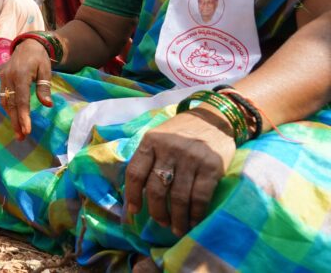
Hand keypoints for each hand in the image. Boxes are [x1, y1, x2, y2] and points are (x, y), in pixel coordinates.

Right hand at [0, 39, 52, 138]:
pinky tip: (14, 118)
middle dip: (16, 121)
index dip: (23, 116)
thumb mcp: (46, 70)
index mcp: (20, 75)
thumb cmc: (39, 58)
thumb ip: (44, 87)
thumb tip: (47, 105)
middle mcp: (9, 78)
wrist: (27, 45)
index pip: (21, 100)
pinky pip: (3, 98)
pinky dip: (8, 109)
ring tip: (18, 132)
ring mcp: (3, 79)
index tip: (27, 130)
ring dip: (11, 117)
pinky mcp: (2, 80)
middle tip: (21, 137)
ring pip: (5, 102)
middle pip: (11, 104)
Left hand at [124, 109, 234, 236]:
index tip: (134, 211)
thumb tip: (137, 191)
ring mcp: (191, 158)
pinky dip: (196, 214)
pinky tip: (193, 222)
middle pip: (157, 189)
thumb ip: (148, 158)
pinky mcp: (212, 167)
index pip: (135, 172)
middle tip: (161, 222)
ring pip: (179, 197)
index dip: (133, 195)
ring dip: (177, 218)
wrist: (214, 118)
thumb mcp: (159, 136)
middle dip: (157, 211)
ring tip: (176, 228)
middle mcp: (169, 149)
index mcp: (151, 141)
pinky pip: (200, 197)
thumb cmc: (181, 132)